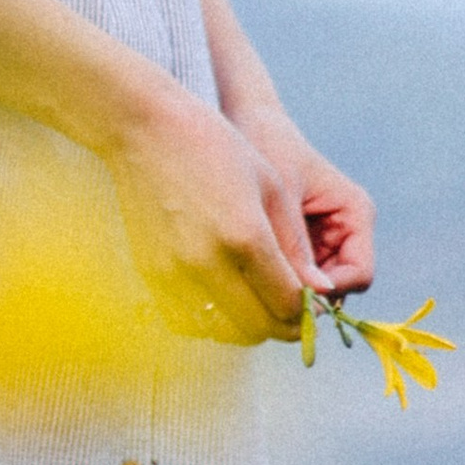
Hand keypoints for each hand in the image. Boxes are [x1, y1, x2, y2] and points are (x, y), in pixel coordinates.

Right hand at [105, 86, 312, 343]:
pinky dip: (214, 320)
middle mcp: (206, 263)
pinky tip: (224, 295)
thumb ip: (295, 248)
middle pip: (258, 328)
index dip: (308, 311)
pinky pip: (189, 322)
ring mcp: (173, 274)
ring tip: (258, 298)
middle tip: (291, 305)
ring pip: (224, 333)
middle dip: (283, 324)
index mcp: (245, 237)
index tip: (314, 300)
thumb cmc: (216, 149)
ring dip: (248, 325)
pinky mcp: (150, 276)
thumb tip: (319, 292)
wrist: (145, 130)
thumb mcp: (271, 189)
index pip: (288, 305)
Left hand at [227, 102, 374, 299]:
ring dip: (292, 288)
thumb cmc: (269, 148)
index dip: (331, 292)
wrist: (249, 123)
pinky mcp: (304, 242)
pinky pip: (298, 275)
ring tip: (254, 278)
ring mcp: (327, 238)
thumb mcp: (281, 198)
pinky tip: (251, 268)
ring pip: (317, 286)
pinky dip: (279, 277)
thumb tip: (309, 297)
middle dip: (309, 295)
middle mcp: (349, 229)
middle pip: (340, 287)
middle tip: (266, 295)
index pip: (360, 274)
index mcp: (356, 212)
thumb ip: (296, 245)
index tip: (291, 295)